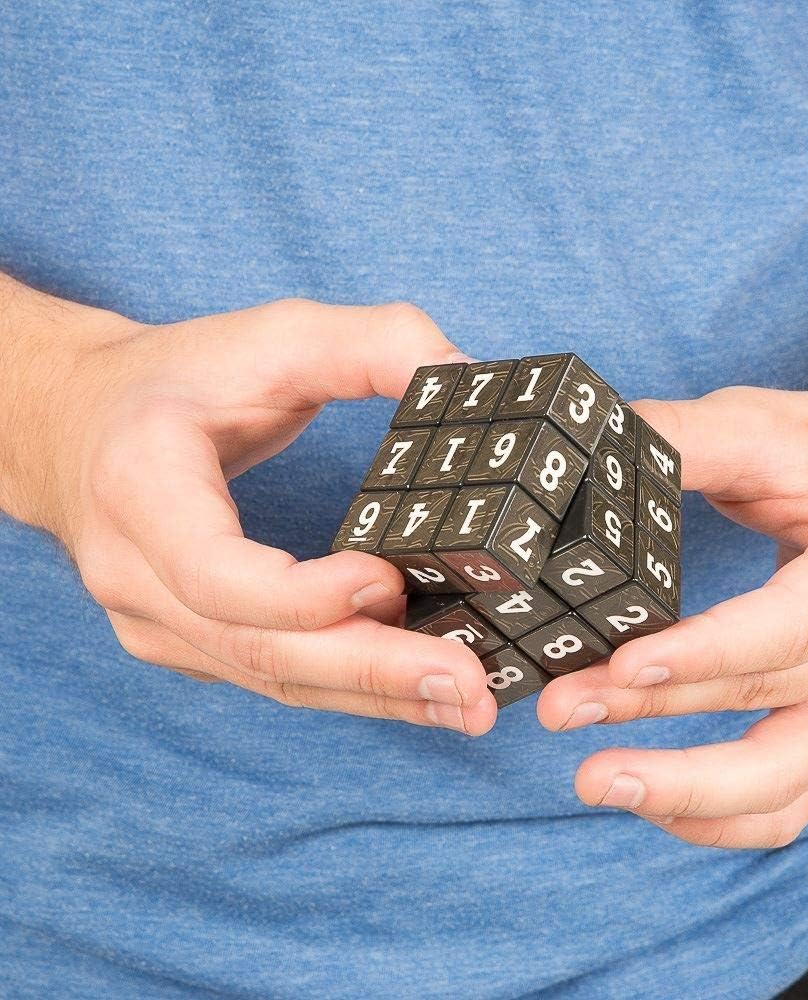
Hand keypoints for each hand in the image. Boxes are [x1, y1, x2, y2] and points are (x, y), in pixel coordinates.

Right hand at [4, 290, 494, 733]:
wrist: (80, 423)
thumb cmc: (180, 378)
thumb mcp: (274, 334)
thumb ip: (376, 341)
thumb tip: (472, 375)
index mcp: (142, 488)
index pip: (216, 574)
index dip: (304, 596)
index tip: (390, 579)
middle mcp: (135, 573)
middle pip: (259, 650)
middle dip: (374, 673)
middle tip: (470, 691)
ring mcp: (153, 621)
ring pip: (272, 678)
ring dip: (375, 696)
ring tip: (467, 704)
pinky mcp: (185, 642)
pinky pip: (271, 676)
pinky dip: (348, 686)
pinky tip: (417, 689)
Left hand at [536, 374, 807, 846]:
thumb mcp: (765, 427)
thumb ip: (680, 439)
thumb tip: (581, 450)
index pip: (788, 625)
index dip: (703, 653)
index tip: (620, 665)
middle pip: (765, 699)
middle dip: (655, 712)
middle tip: (562, 709)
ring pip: (782, 782)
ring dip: (683, 791)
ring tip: (592, 778)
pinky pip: (789, 804)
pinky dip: (718, 819)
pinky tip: (648, 800)